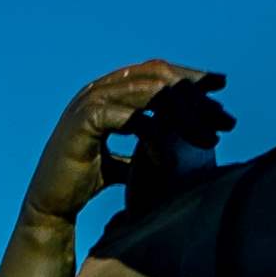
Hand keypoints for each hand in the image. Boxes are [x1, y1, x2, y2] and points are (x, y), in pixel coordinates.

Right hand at [25, 61, 230, 230]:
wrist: (50, 206)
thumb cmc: (86, 181)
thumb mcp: (128, 156)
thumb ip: (149, 141)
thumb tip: (183, 141)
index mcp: (108, 89)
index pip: (157, 70)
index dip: (191, 76)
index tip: (222, 86)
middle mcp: (99, 88)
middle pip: (160, 76)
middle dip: (197, 96)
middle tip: (226, 120)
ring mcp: (89, 101)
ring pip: (151, 93)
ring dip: (186, 114)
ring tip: (210, 138)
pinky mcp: (84, 122)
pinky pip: (132, 119)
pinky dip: (157, 136)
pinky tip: (174, 157)